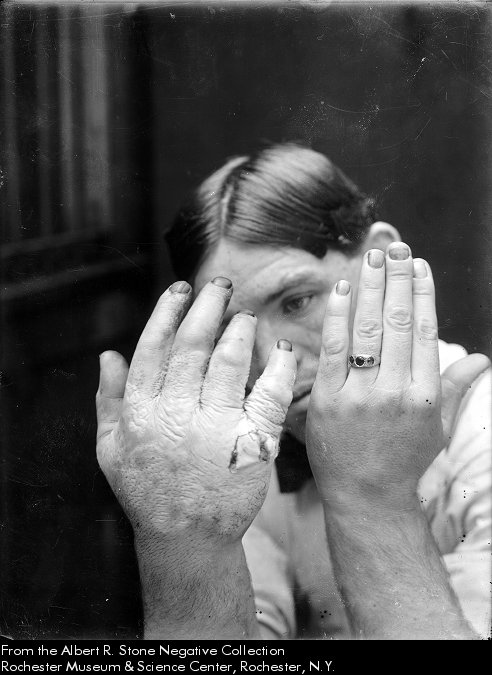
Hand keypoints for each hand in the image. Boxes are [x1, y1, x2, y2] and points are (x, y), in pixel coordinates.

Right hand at [96, 278, 295, 552]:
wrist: (188, 540)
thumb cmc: (148, 491)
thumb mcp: (111, 450)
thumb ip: (108, 400)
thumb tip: (107, 354)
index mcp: (141, 413)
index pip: (152, 348)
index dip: (167, 312)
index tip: (180, 288)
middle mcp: (175, 416)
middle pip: (192, 346)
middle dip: (207, 307)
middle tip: (221, 285)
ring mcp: (215, 430)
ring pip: (229, 363)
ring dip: (240, 331)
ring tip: (246, 314)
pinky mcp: (252, 445)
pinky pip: (270, 395)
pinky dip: (280, 368)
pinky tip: (283, 351)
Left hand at [306, 243, 488, 510]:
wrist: (366, 498)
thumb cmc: (404, 461)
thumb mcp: (437, 427)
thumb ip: (455, 388)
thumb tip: (480, 358)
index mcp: (425, 396)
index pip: (423, 331)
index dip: (422, 294)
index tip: (419, 265)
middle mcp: (394, 392)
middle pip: (396, 323)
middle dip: (396, 279)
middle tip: (395, 246)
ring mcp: (358, 396)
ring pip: (366, 331)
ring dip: (370, 288)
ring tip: (372, 257)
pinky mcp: (327, 400)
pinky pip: (332, 350)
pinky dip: (338, 317)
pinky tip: (343, 289)